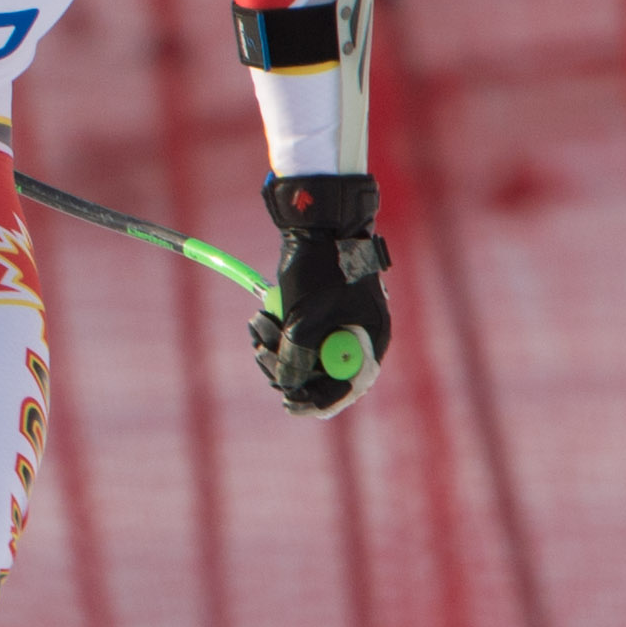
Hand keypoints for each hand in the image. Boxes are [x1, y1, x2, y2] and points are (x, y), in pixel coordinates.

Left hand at [249, 173, 390, 416]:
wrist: (318, 222)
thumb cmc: (322, 266)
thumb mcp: (306, 316)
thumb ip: (298, 355)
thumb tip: (287, 386)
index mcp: (368, 341)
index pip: (346, 387)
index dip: (317, 401)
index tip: (288, 404)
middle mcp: (356, 339)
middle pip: (319, 376)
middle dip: (284, 365)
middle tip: (259, 351)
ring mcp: (336, 328)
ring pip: (301, 358)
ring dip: (273, 347)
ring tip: (258, 323)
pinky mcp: (316, 317)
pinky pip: (295, 340)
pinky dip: (275, 335)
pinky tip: (260, 319)